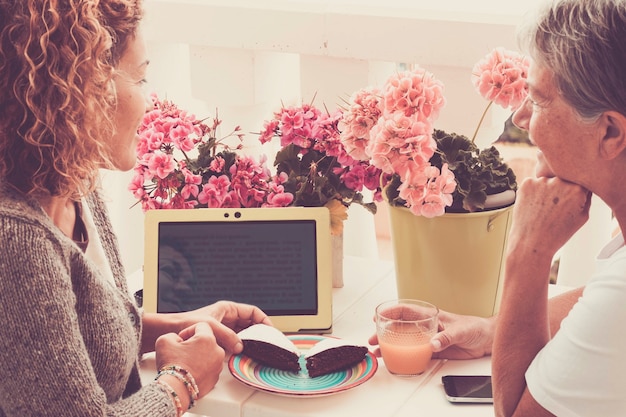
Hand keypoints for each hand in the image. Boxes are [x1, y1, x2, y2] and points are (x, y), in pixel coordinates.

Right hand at [155, 322, 224, 397]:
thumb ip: (173, 335)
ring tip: (186, 362)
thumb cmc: (171, 365)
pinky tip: (190, 371)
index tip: (181, 340)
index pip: (201, 326)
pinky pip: (210, 367)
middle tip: (183, 351)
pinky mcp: (216, 378)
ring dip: (199, 355)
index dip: (189, 330)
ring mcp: (218, 366)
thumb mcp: (164, 341)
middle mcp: (217, 351)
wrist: (175, 389)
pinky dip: (202, 367)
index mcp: (207, 339)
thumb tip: (178, 340)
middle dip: (195, 343)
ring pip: (210, 354)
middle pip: (207, 340)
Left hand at [178, 301, 272, 354]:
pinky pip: (235, 343)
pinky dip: (241, 348)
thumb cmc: (187, 323)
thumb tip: (240, 347)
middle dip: (259, 332)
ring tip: (258, 350)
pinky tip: (244, 355)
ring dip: (250, 341)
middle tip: (267, 343)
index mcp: (228, 309)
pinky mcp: (220, 340)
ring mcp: (225, 329)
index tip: (270, 330)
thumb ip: (227, 336)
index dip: (263, 320)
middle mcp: (228, 318)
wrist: (171, 331)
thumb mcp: (210, 327)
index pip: (253, 312)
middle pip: (250, 324)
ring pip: (244, 334)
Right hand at [368, 310, 493, 359]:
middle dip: (383, 331)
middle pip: (399, 327)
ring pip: (404, 341)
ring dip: (390, 346)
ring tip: (378, 352)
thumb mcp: (461, 330)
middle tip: (373, 339)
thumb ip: (446, 337)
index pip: (405, 311)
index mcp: (430, 315)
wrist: (486, 340)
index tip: (378, 317)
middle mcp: (425, 326)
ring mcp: (427, 338)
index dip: (390, 312)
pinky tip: (395, 361)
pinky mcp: (433, 351)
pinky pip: (414, 354)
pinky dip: (403, 357)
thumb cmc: (475, 328)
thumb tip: (433, 343)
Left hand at [508, 177, 590, 259]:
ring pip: (545, 182)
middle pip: (561, 179)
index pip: (578, 181)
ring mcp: (542, 181)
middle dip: (559, 190)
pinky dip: (531, 192)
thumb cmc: (557, 233)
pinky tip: (532, 207)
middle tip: (553, 208)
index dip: (573, 192)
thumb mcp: (582, 217)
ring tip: (542, 210)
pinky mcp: (526, 184)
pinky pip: (531, 184)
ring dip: (544, 191)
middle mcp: (560, 181)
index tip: (568, 202)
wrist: (533, 243)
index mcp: (578, 188)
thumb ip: (586, 197)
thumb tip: (584, 185)